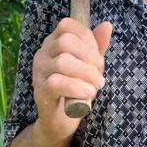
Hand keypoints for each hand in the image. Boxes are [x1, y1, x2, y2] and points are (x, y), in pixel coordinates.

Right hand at [32, 18, 112, 142]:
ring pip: (62, 62)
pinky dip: (76, 87)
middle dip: (89, 56)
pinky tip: (88, 93)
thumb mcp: (90, 64)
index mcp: (52, 42)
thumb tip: (107, 25)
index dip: (86, 37)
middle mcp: (42, 54)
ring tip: (97, 86)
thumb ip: (97, 45)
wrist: (61, 121)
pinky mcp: (40, 91)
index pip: (67, 26)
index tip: (97, 56)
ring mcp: (38, 72)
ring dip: (87, 73)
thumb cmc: (76, 88)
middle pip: (66, 42)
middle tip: (99, 73)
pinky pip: (56, 82)